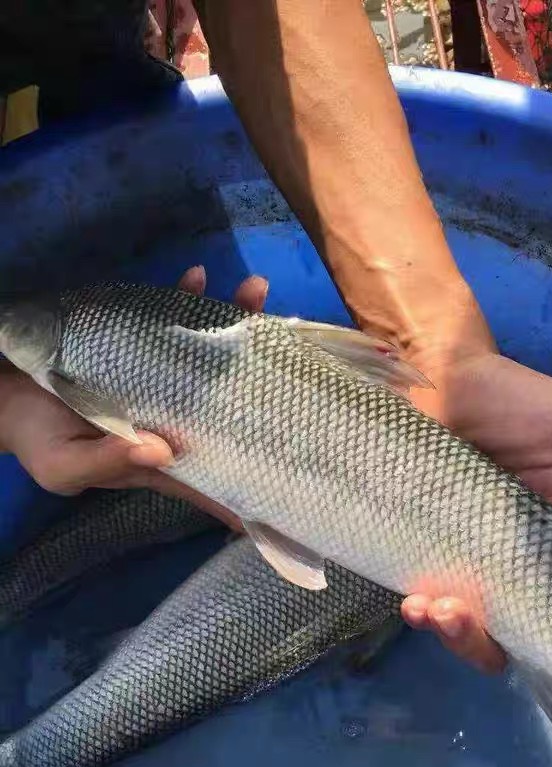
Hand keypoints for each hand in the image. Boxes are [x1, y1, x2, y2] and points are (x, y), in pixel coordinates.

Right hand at [0, 267, 266, 531]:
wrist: (4, 392)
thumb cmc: (37, 436)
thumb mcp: (63, 465)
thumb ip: (107, 462)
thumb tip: (160, 450)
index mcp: (161, 457)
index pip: (217, 473)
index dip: (253, 477)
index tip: (294, 476)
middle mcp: (174, 420)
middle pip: (229, 404)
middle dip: (262, 380)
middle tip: (290, 351)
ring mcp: (162, 382)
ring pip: (209, 357)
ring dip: (235, 323)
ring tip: (254, 290)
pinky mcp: (141, 349)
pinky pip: (172, 323)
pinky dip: (187, 299)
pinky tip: (196, 276)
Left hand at [399, 313, 551, 766]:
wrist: (424, 370)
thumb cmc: (505, 398)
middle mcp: (520, 575)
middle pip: (550, 661)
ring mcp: (468, 572)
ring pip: (486, 644)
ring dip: (475, 646)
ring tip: (450, 611)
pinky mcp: (419, 559)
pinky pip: (431, 612)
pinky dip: (432, 619)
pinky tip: (423, 601)